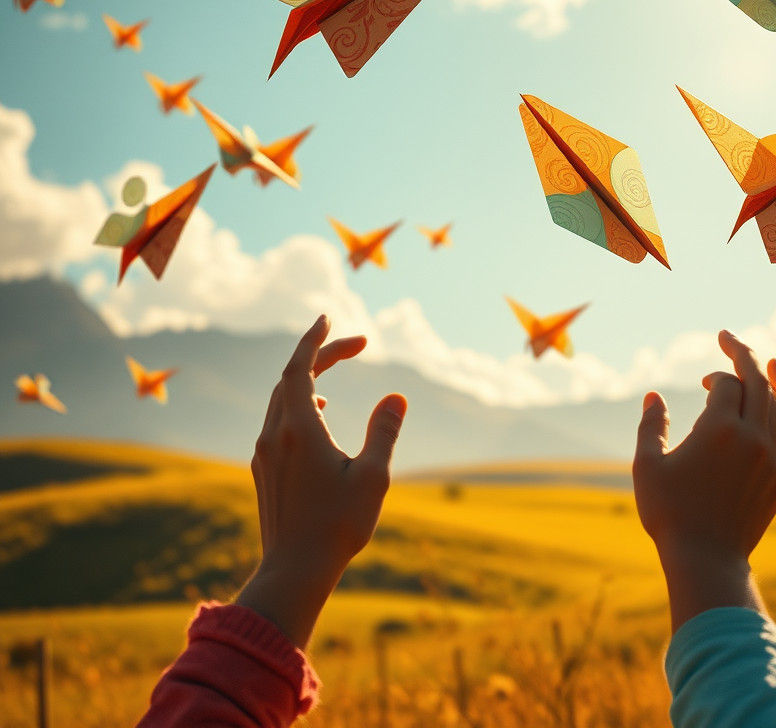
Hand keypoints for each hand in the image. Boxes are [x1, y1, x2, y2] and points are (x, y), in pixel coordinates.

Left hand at [236, 314, 406, 648]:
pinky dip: (297, 402)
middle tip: (354, 344)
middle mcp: (275, 434)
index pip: (300, 368)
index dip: (315, 340)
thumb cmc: (337, 526)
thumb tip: (397, 397)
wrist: (292, 572)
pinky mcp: (264, 470)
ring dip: (307, 378)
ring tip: (333, 371)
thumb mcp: (372, 477)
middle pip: (291, 378)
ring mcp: (265, 452)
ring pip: (281, 398)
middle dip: (320, 355)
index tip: (328, 317)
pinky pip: (276, 419)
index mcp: (299, 428)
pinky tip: (317, 414)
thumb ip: (384, 432)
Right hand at [632, 330, 775, 630]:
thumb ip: (650, 426)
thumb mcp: (647, 466)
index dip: (716, 374)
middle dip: (742, 356)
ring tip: (771, 361)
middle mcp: (751, 437)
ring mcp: (771, 457)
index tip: (703, 379)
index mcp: (718, 429)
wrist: (706, 559)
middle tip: (729, 338)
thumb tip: (654, 396)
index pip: (727, 384)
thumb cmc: (669, 513)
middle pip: (755, 383)